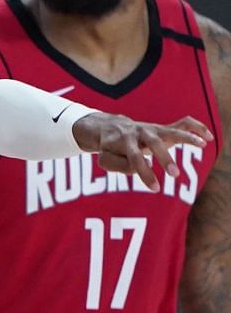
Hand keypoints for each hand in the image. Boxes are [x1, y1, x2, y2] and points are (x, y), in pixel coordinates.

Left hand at [74, 113, 211, 187]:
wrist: (111, 127)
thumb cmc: (110, 148)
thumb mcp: (106, 160)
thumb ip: (119, 165)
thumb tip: (140, 167)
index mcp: (123, 141)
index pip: (134, 158)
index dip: (144, 173)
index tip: (155, 188)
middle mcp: (139, 133)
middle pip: (153, 143)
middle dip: (164, 157)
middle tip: (175, 175)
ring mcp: (153, 129)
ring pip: (171, 130)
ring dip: (186, 137)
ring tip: (202, 144)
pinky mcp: (163, 128)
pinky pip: (181, 123)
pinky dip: (195, 127)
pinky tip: (207, 137)